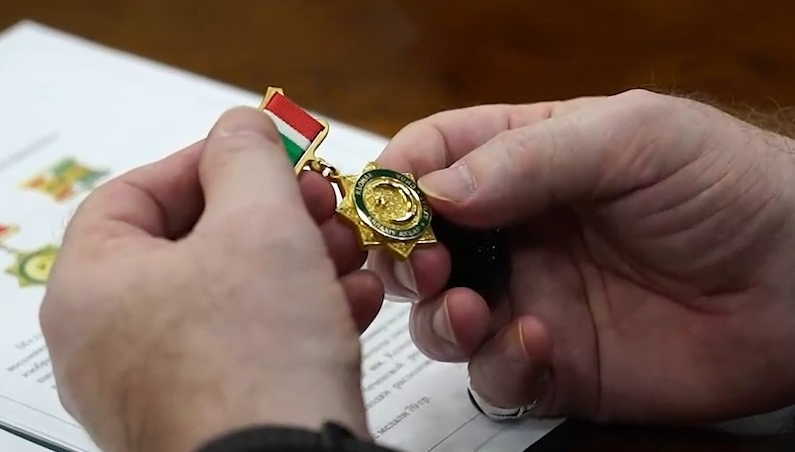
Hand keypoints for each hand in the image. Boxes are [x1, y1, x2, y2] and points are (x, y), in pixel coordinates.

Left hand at [39, 107, 382, 451]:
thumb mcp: (260, 224)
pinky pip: (250, 345)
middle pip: (194, 246)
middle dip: (272, 216)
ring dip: (298, 263)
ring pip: (232, 297)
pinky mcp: (212, 412)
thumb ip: (248, 156)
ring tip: (348, 252)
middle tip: (319, 203)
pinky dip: (299, 315)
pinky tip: (350, 302)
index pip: (136, 194)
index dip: (208, 162)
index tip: (265, 153)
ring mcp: (161, 384)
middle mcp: (113, 341)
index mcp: (93, 287)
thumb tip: (242, 126)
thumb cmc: (254, 360)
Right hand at [371, 89, 794, 423]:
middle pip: (419, 245)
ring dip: (439, 318)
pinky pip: (496, 376)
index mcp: (525, 161)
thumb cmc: (724, 186)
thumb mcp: (631, 138)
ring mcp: (531, 298)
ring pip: (442, 317)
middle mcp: (516, 231)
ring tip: (470, 310)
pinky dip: (499, 366)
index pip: (433, 158)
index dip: (396, 179)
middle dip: (403, 259)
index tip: (384, 206)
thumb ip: (529, 156)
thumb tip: (433, 191)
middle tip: (424, 267)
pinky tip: (538, 344)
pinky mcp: (555, 363)